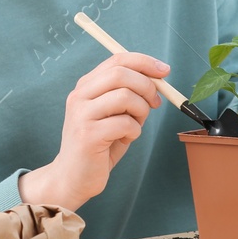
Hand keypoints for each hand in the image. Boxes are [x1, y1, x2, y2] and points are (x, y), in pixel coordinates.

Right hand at [19, 51, 167, 209]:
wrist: (73, 178)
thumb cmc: (99, 145)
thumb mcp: (114, 114)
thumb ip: (129, 95)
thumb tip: (158, 79)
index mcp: (86, 86)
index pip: (117, 60)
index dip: (144, 62)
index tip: (164, 70)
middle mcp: (79, 96)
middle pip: (120, 73)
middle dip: (147, 86)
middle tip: (154, 103)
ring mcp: (81, 115)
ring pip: (124, 96)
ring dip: (141, 110)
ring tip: (136, 124)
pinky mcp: (87, 136)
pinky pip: (124, 123)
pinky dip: (134, 130)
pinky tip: (127, 138)